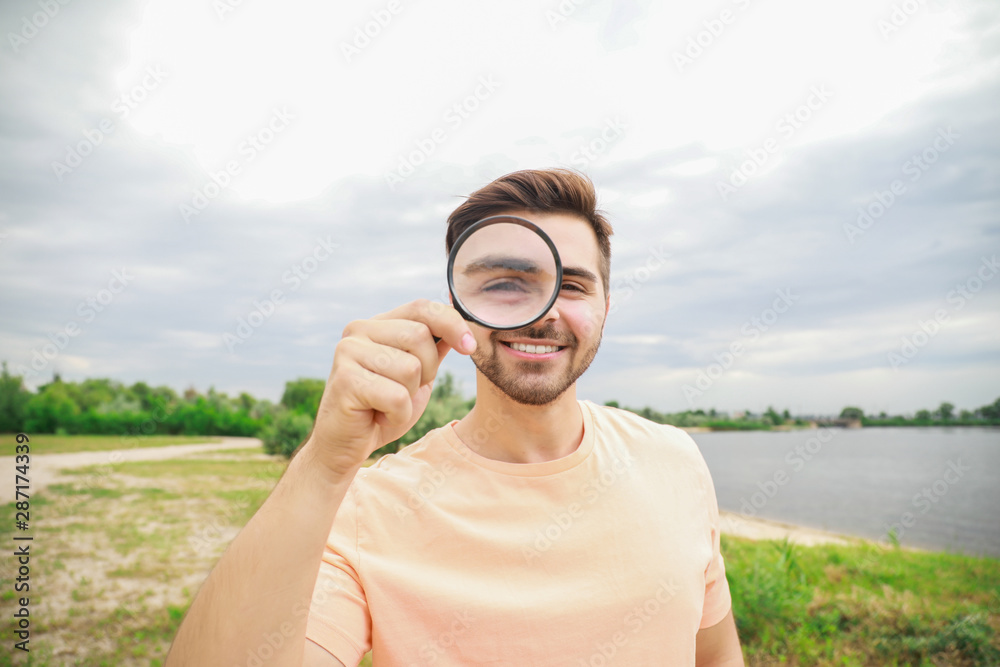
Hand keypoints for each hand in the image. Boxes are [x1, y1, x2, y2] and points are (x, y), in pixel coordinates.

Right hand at [302, 299, 475, 479]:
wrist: (346, 445)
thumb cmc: (383, 408)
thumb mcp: (417, 374)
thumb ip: (434, 347)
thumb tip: (464, 322)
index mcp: (377, 324)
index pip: (421, 307)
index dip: (452, 324)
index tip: (469, 348)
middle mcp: (358, 331)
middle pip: (419, 336)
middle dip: (427, 370)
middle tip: (405, 390)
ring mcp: (348, 352)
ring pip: (411, 368)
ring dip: (410, 396)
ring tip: (388, 404)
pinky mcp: (345, 380)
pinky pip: (397, 396)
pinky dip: (398, 414)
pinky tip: (379, 416)